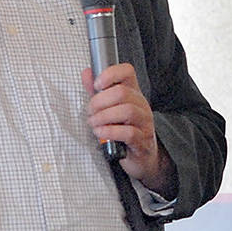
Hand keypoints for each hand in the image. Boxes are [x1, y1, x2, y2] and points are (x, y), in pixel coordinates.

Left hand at [84, 64, 176, 197]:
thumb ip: (97, 92)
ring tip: (94, 124)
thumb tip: (87, 73)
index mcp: (133, 93)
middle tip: (90, 112)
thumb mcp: (110, 109)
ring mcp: (144, 122)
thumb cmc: (123, 131)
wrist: (141, 158)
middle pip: (122, 92)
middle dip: (99, 102)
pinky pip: (128, 132)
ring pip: (126, 111)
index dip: (110, 74)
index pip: (127, 72)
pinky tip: (101, 134)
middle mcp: (141, 105)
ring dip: (103, 117)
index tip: (97, 85)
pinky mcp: (143, 140)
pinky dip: (110, 132)